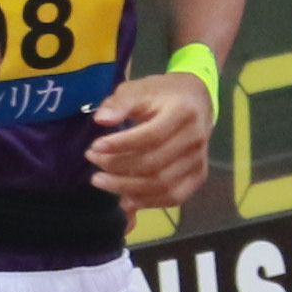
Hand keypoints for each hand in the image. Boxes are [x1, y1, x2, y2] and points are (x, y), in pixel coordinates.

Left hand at [82, 69, 213, 212]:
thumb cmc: (162, 94)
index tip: (95, 146)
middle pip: (154, 164)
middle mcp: (195, 139)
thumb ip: (120, 102)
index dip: (121, 144)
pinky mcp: (197, 176)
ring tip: (100, 180)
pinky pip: (173, 197)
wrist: (196, 101)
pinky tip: (124, 199)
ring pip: (162, 185)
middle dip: (118, 167)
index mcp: (183, 113)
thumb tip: (101, 119)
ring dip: (127, 188)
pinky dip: (147, 202)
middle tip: (92, 160)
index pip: (151, 135)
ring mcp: (198, 160)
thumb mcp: (139, 89)